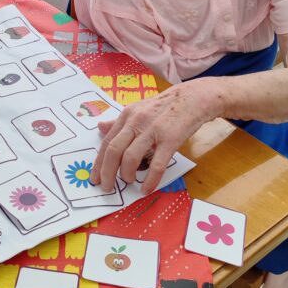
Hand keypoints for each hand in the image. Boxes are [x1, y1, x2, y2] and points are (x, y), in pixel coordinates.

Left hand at [90, 81, 213, 193]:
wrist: (193, 98)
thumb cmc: (164, 107)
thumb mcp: (138, 109)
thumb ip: (119, 121)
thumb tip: (100, 127)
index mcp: (126, 116)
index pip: (106, 142)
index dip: (98, 163)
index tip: (94, 179)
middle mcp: (136, 122)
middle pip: (114, 151)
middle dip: (107, 173)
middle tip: (107, 187)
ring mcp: (152, 130)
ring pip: (130, 158)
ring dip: (126, 175)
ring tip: (129, 182)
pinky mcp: (170, 139)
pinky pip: (156, 165)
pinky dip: (149, 180)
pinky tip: (146, 189)